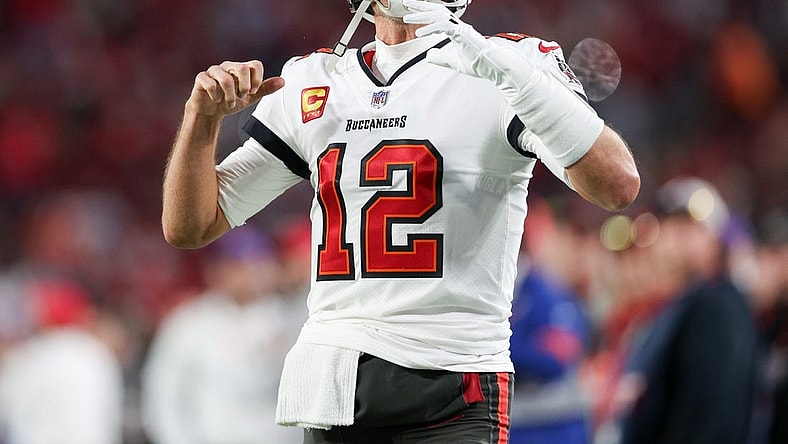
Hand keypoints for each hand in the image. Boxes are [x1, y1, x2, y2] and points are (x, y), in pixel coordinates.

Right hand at [186, 60, 284, 118]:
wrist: (210, 112)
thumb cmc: (229, 101)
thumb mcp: (250, 97)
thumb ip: (265, 88)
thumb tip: (282, 81)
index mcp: (241, 69)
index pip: (255, 65)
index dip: (257, 80)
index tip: (253, 91)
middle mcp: (228, 67)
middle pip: (243, 68)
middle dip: (245, 87)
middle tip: (242, 96)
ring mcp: (214, 71)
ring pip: (226, 79)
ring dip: (231, 96)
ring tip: (229, 103)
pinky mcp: (201, 78)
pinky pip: (210, 84)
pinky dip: (216, 96)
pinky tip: (216, 100)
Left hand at [402, 0, 533, 93]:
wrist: (493, 67)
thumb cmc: (478, 63)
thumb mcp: (453, 62)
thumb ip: (441, 58)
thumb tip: (428, 55)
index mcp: (457, 30)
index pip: (438, 16)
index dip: (424, 12)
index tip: (412, 12)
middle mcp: (458, 26)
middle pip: (436, 10)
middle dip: (420, 6)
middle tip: (406, 4)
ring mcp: (460, 28)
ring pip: (437, 15)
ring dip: (421, 16)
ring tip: (407, 18)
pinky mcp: (462, 34)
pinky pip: (443, 27)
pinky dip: (429, 29)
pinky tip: (419, 33)